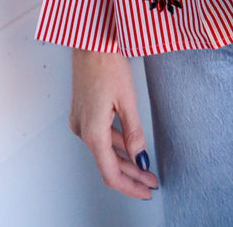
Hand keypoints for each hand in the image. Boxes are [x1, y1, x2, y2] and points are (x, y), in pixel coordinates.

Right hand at [69, 50, 158, 199]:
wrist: (90, 41)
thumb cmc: (107, 63)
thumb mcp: (127, 99)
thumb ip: (134, 133)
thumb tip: (141, 160)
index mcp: (92, 131)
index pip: (110, 173)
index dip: (130, 186)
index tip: (146, 190)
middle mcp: (82, 131)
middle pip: (107, 164)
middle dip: (131, 175)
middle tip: (151, 181)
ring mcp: (80, 122)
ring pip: (103, 151)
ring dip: (124, 161)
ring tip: (145, 168)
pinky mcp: (82, 113)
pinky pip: (99, 137)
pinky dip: (115, 146)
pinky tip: (130, 148)